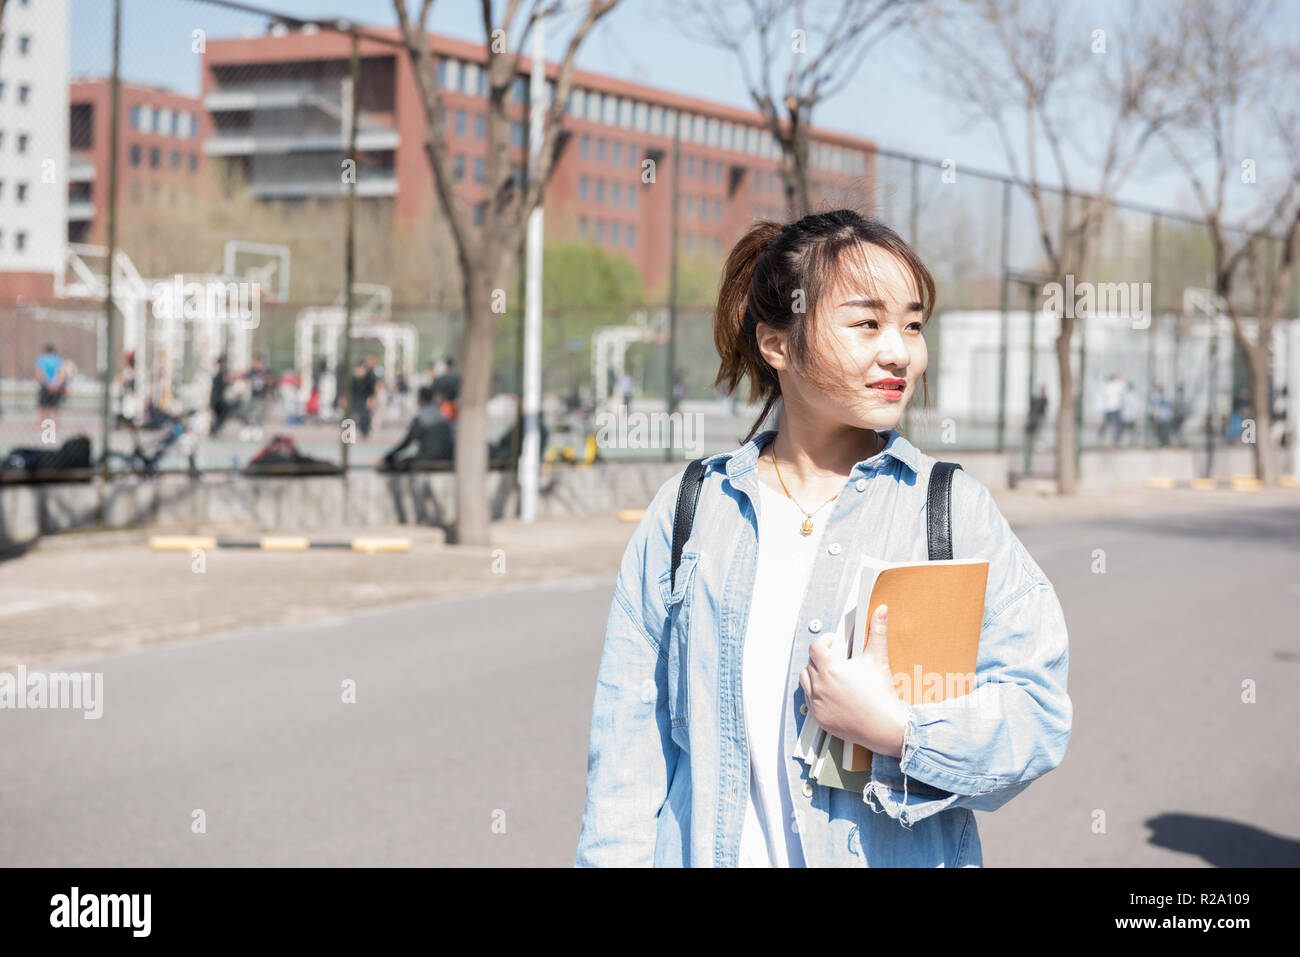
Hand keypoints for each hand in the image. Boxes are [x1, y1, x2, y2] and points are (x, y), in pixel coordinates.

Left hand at [799, 604, 907, 758]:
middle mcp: (819, 686)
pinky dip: (816, 693)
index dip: (825, 641)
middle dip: (822, 657)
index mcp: (831, 669)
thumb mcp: (878, 658)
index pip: (816, 647)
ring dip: (815, 674)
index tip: (834, 642)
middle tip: (838, 659)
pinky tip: (831, 692)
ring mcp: (817, 703)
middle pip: (811, 662)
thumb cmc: (881, 694)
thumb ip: (877, 631)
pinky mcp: (818, 718)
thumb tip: (881, 610)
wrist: (885, 727)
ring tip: (832, 675)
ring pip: (806, 680)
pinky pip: (808, 699)